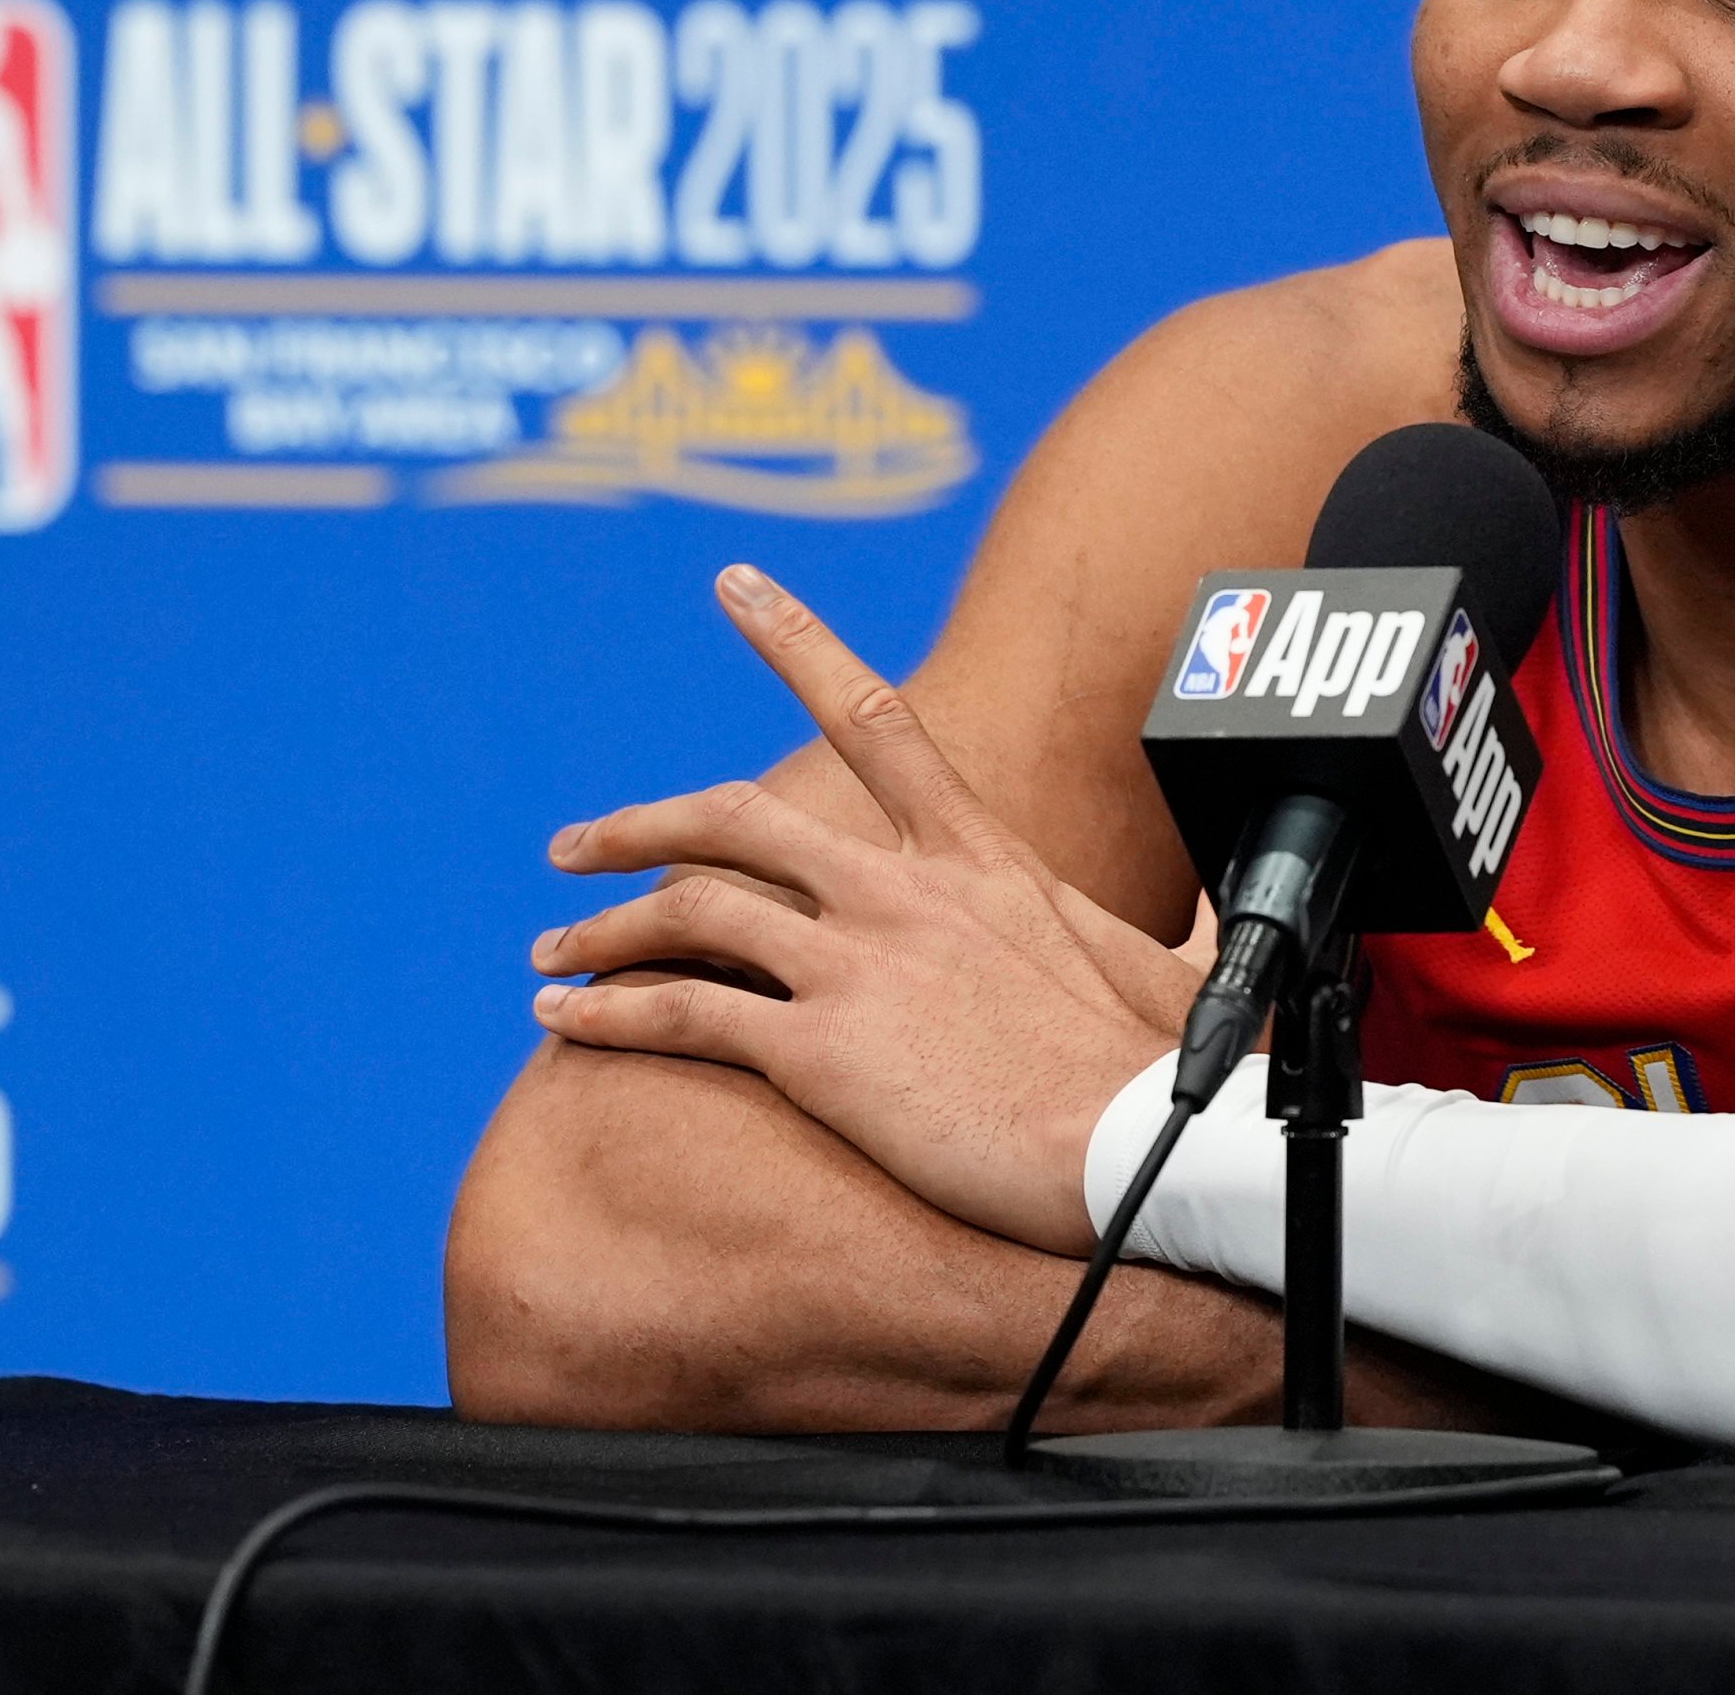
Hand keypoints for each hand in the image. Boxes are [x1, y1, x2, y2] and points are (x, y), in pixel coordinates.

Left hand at [526, 564, 1203, 1255]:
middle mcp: (903, 891)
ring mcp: (860, 965)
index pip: (873, 718)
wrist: (1153, 1150)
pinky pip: (682, 1017)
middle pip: (736, 818)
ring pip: (690, 912)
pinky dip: (608, 1015)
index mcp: (978, 856)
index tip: (734, 585)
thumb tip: (1186, 937)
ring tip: (549, 959)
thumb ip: (1133, 936)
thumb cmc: (1168, 1074)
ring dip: (601, 931)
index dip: (795, 640)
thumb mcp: (1159, 968)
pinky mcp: (824, 1052)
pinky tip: (562, 1028)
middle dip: (638, 823)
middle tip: (573, 845)